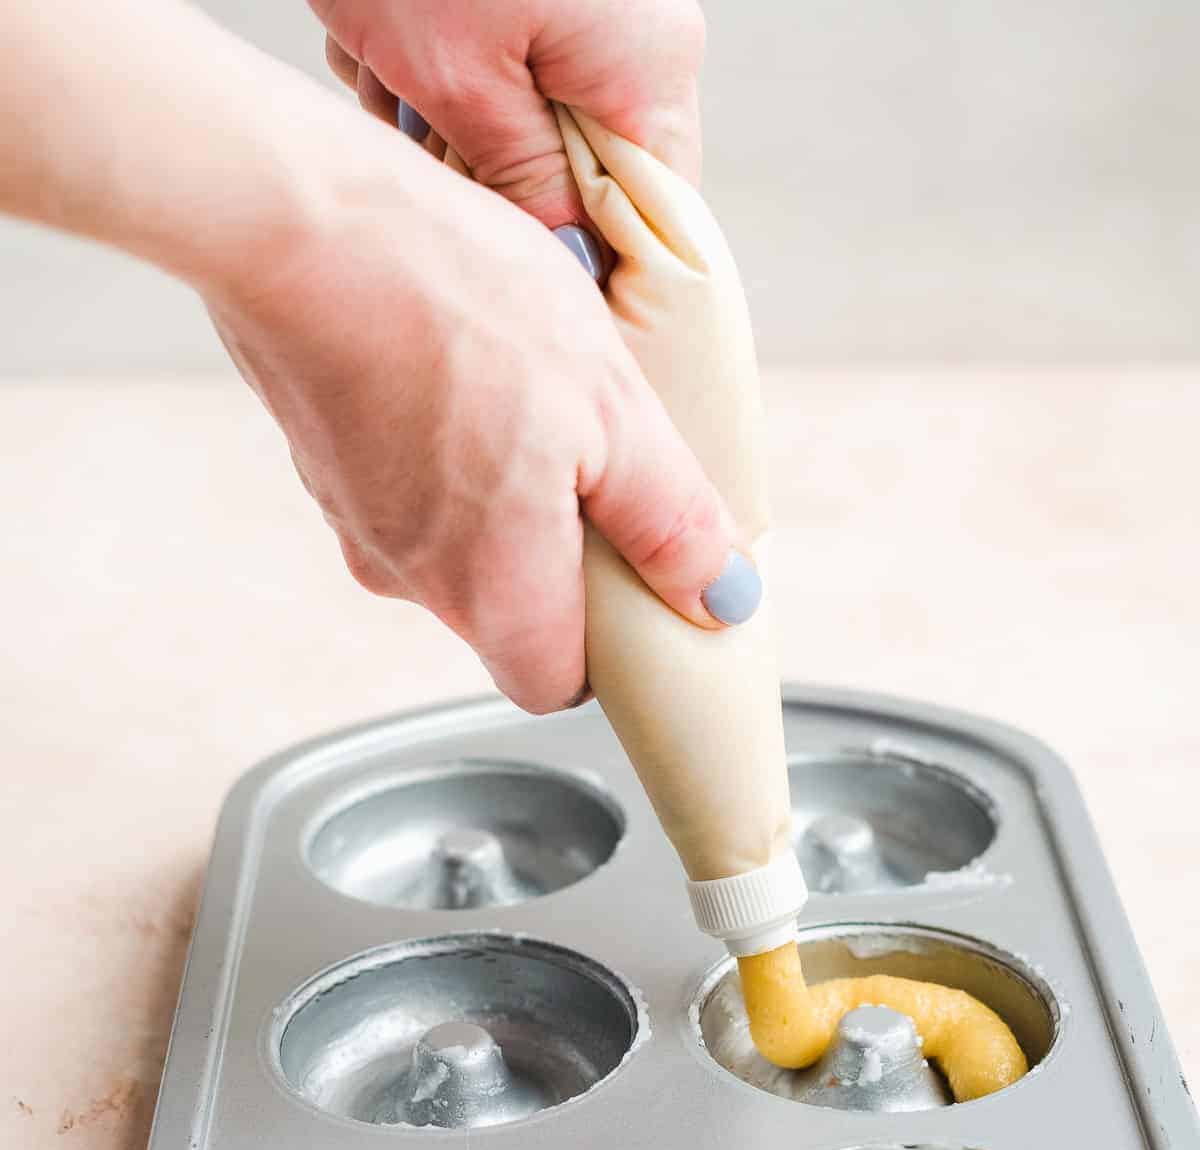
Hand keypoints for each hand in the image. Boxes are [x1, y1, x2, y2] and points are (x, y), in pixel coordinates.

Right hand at [206, 116, 741, 712]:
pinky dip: (438, 447)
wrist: (298, 221)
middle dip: (556, 555)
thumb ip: (669, 521)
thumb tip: (718, 599)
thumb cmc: (458, 306)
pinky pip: (402, 488)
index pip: (555, 684)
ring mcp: (357, 524)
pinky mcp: (322, 464)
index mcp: (494, 591)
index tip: (632, 582)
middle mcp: (413, 580)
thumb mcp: (614, 411)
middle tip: (592, 458)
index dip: (602, 647)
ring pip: (452, 546)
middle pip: (504, 614)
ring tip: (522, 390)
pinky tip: (458, 364)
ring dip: (496, 492)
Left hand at [313, 0, 704, 233]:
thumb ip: (522, 186)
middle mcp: (642, 35)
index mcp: (648, 65)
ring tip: (389, 75)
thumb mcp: (457, 83)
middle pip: (588, 170)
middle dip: (497, 176)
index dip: (595, 260)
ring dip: (446, 122)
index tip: (530, 280)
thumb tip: (569, 267)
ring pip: (530, 121)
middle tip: (423, 143)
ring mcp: (598, 7)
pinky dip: (433, 69)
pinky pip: (502, 68)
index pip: (657, 213)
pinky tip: (385, 42)